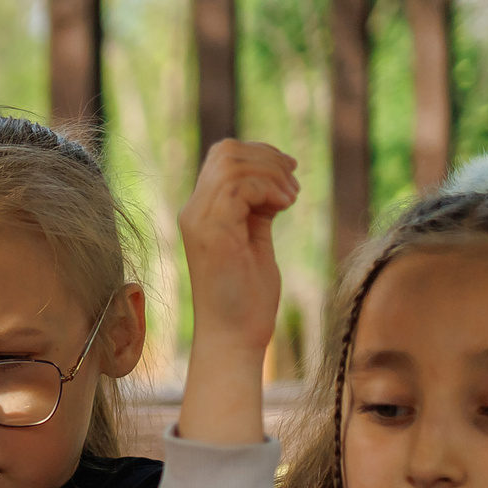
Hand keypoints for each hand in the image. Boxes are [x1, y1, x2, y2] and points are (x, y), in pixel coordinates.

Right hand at [179, 139, 297, 353]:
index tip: (290, 174)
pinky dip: (269, 189)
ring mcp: (200, 221)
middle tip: (294, 185)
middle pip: (225, 151)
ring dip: (271, 173)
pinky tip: (285, 207)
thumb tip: (272, 178)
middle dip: (268, 157)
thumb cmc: (247, 297)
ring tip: (291, 198)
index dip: (260, 154)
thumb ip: (255, 208)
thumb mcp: (254, 239)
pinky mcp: (212, 232)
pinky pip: (238, 186)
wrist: (234, 337)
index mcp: (203, 212)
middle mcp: (194, 211)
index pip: (222, 157)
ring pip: (231, 164)